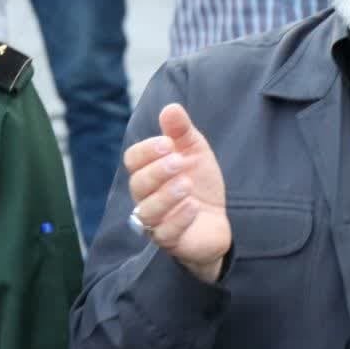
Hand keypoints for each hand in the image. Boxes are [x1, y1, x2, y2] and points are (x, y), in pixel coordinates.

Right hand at [126, 103, 228, 284]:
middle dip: (157, 171)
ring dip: (166, 196)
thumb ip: (181, 131)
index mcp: (148, 171)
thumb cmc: (199, 183)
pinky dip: (178, 219)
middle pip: (137, 184)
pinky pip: (165, 233)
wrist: (216, 219)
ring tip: (186, 185)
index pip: (133, 160)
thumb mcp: (194, 152)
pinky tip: (193, 206)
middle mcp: (146, 196)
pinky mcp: (170, 241)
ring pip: (147, 211)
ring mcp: (156, 221)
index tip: (168, 143)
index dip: (147, 151)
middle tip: (178, 162)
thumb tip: (171, 107)